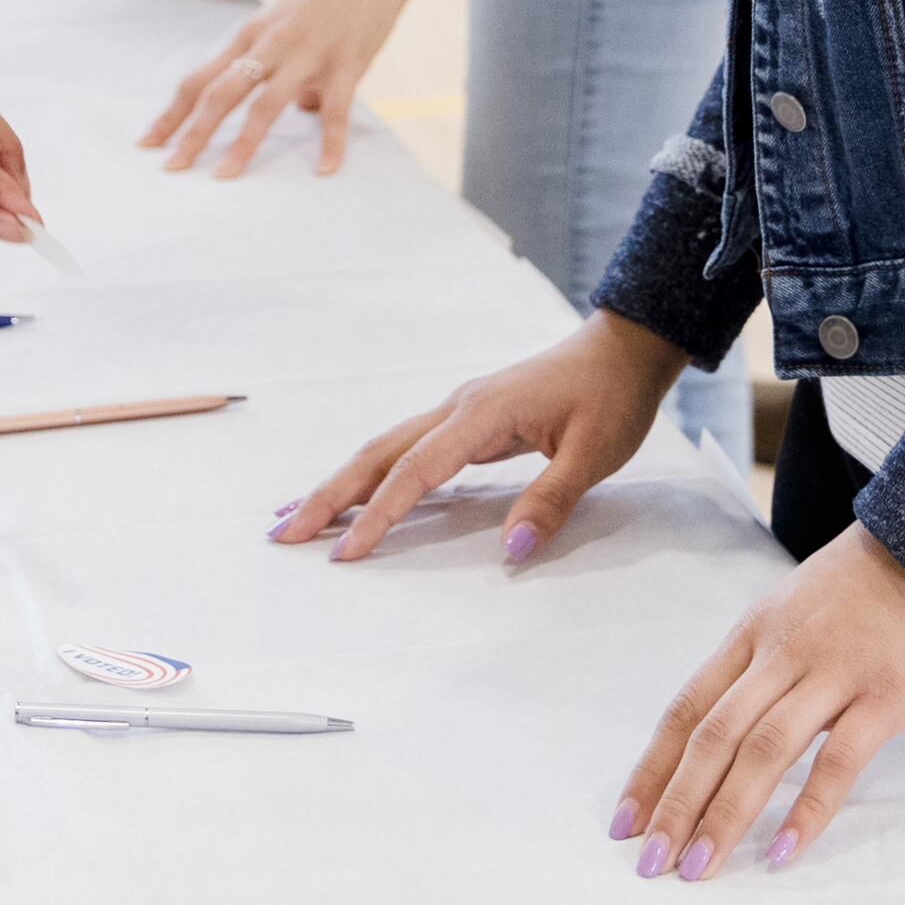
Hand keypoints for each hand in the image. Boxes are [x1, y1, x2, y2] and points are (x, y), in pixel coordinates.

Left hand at [137, 0, 416, 177]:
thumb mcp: (291, 20)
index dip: (171, 114)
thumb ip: (288, 64)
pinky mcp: (347, 61)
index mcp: (250, 34)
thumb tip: (303, 108)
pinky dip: (329, 143)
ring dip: (242, 144)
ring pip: (264, 105)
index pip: (199, 80)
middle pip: (219, 94)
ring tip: (223, 177)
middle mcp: (269, 44)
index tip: (148, 143)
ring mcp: (307, 53)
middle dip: (192, 134)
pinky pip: (335, 110)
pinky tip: (325, 171)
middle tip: (170, 170)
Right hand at [273, 314, 680, 567]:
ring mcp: (458, 411)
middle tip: (282, 534)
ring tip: (296, 517)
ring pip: (384, 448)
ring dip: (340, 483)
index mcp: (481, 415)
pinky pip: (405, 448)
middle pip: (377, 453)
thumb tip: (512, 551)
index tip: (346, 554)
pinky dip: (371, 473)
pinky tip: (357, 494)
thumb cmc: (610, 399)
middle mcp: (457, 408)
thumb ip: (549, 502)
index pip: (416, 471)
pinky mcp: (467, 419)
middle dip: (329, 495)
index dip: (378, 514)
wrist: (622, 350)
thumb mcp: (593, 455)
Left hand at [612, 524, 904, 882]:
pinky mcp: (884, 696)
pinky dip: (807, 809)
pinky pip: (838, 760)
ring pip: (763, 750)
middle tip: (649, 862)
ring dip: (725, 814)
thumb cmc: (860, 587)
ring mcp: (831, 674)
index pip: (686, 709)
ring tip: (698, 868)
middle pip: (712, 736)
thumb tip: (717, 734)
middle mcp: (779, 655)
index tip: (623, 821)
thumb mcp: (789, 611)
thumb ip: (756, 667)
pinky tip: (783, 852)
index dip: (651, 768)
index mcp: (750, 636)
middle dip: (674, 804)